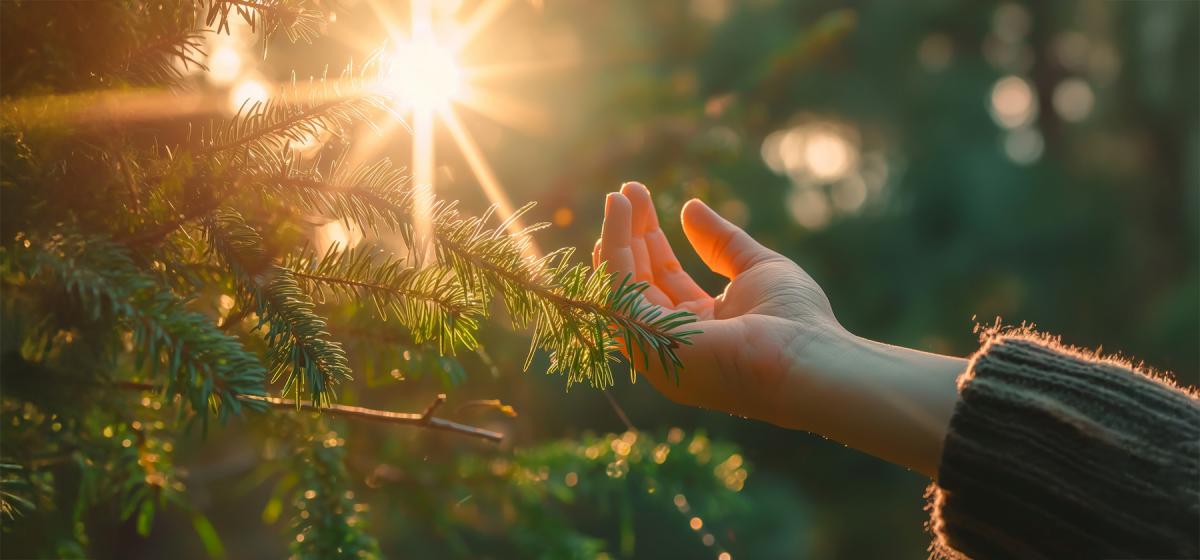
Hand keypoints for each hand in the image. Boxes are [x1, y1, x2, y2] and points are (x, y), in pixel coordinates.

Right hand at [593, 182, 843, 426]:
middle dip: (632, 235)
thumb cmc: (796, 321)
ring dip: (616, 238)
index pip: (665, 280)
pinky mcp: (646, 341)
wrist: (807, 358)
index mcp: (701, 327)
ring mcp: (656, 346)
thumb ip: (722, 241)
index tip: (642, 203)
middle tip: (627, 190)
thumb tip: (689, 207)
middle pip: (640, 282)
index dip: (651, 242)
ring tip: (618, 195)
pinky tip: (619, 214)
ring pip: (623, 286)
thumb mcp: (756, 268)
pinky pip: (620, 289)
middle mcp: (672, 341)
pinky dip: (615, 248)